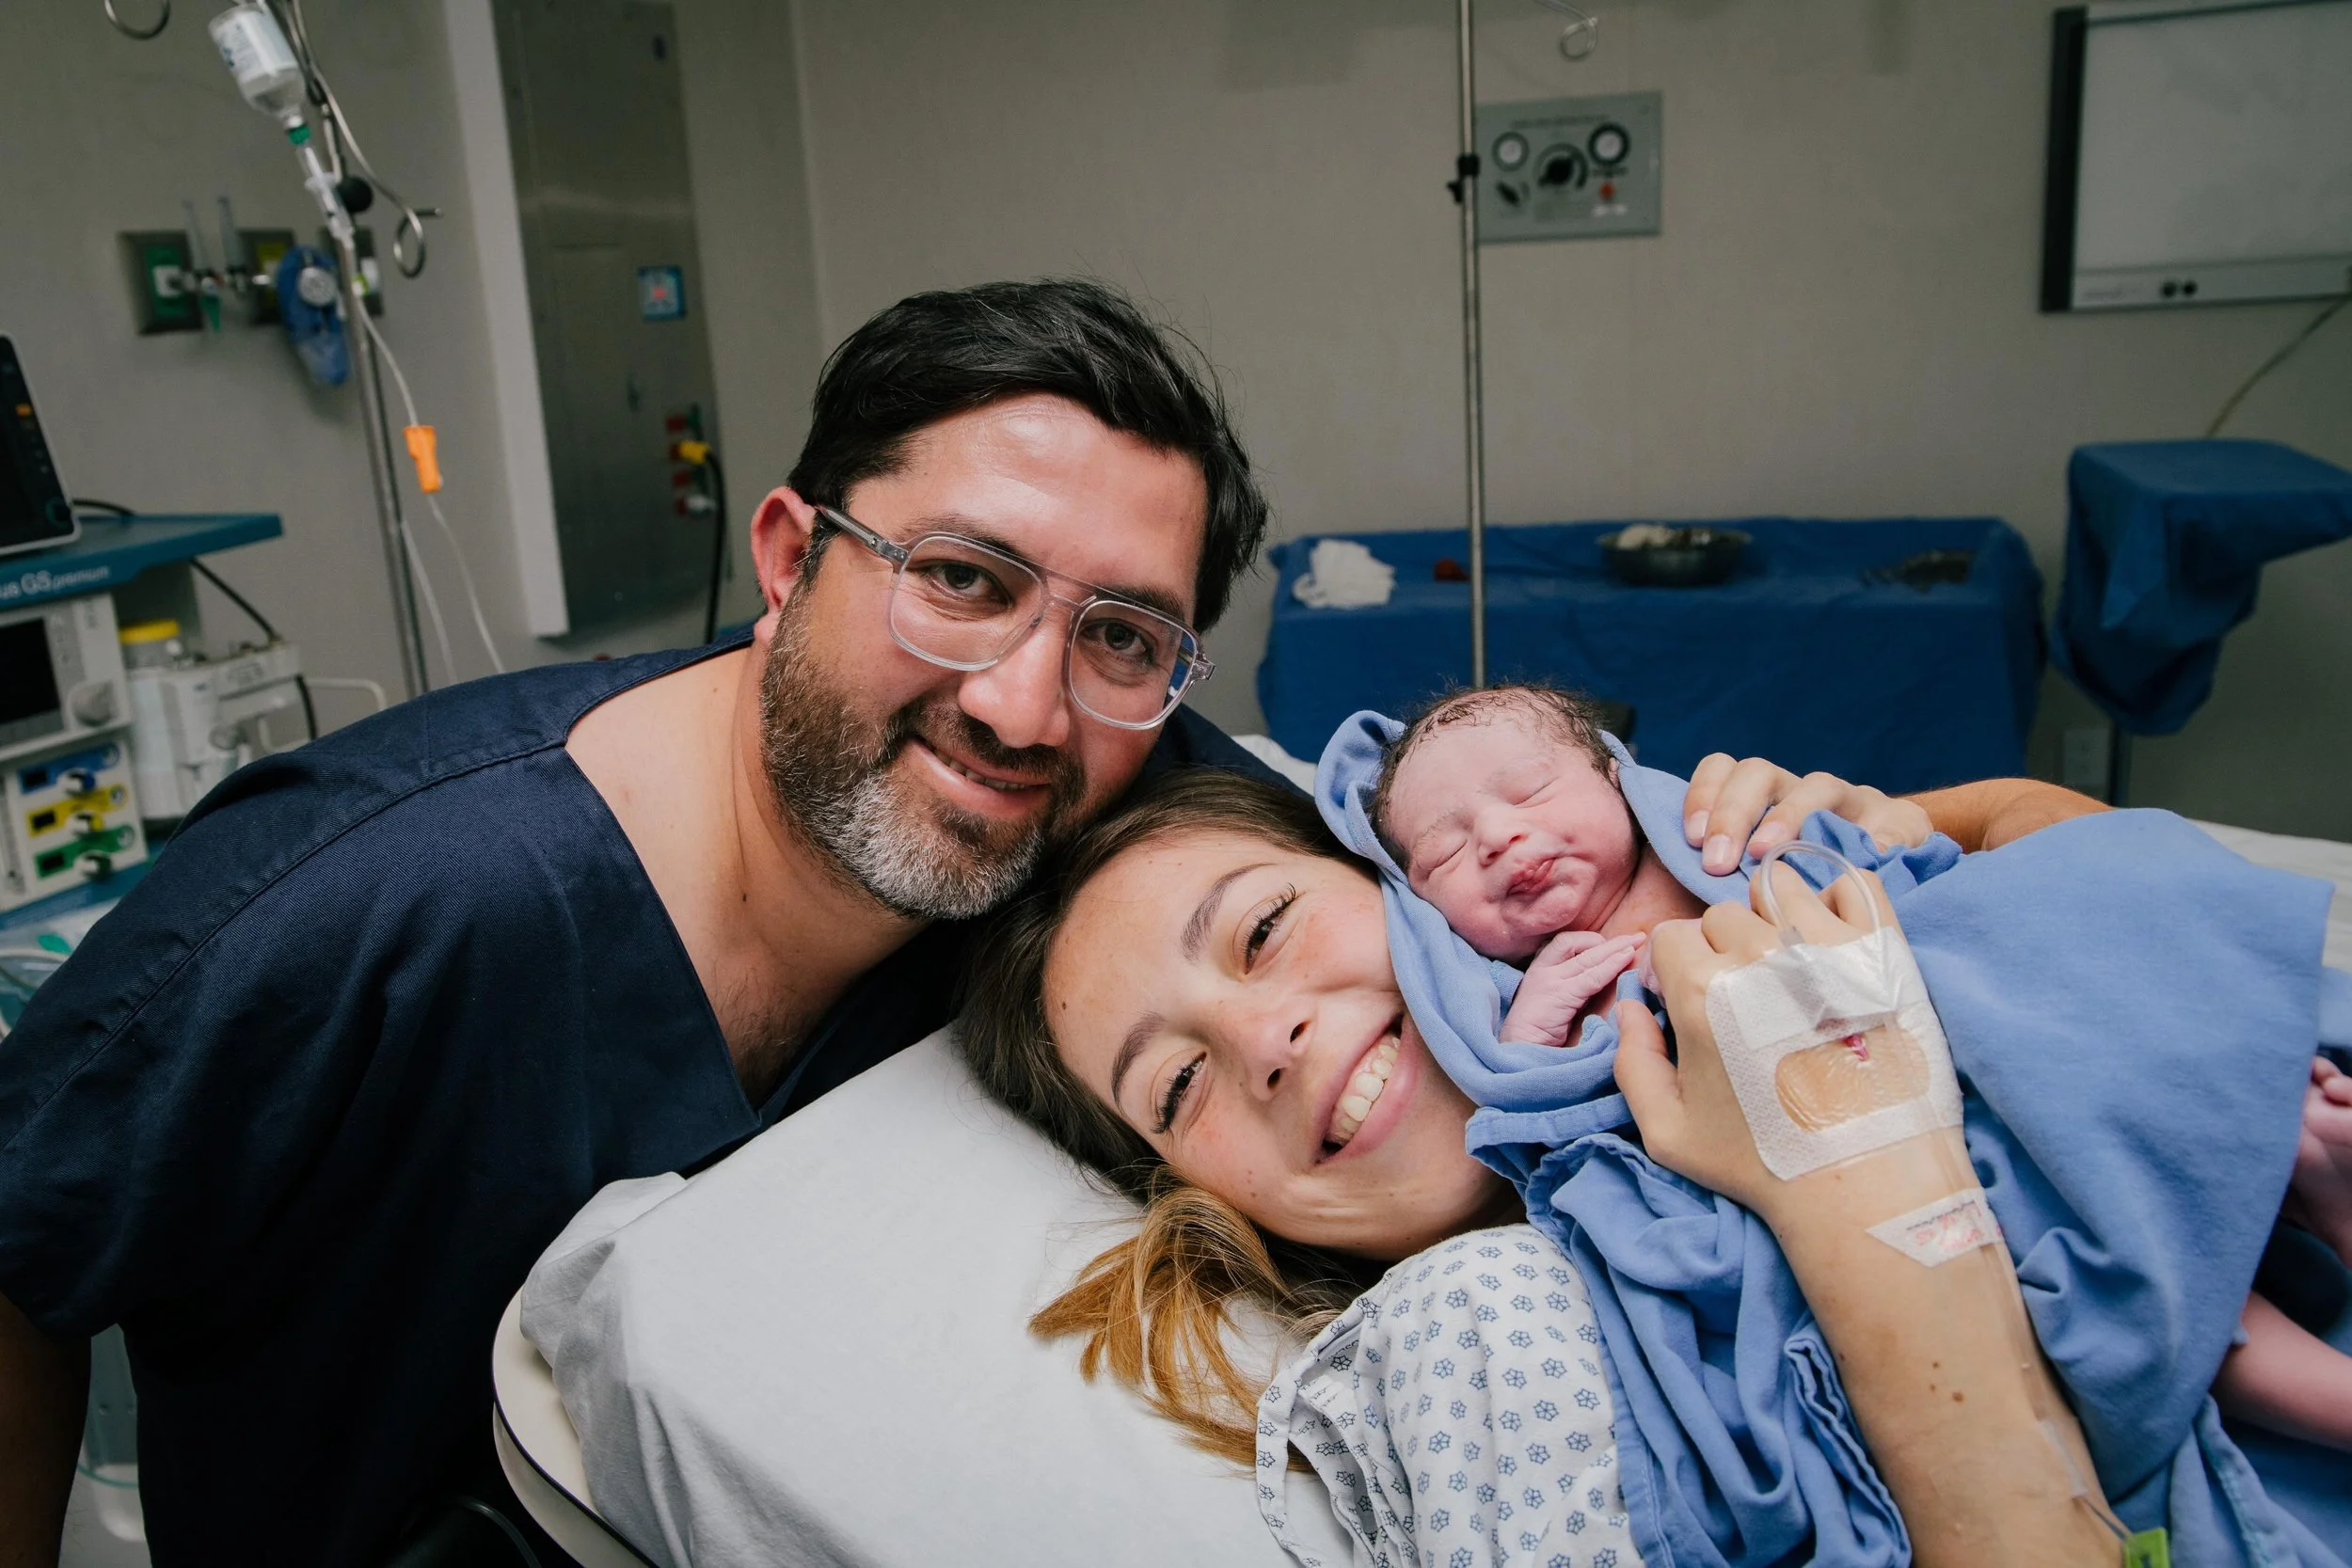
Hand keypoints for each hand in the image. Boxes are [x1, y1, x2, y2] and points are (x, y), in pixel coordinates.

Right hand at [1499, 930, 1644, 1047]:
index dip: (1590, 941)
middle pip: (1578, 945)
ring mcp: (1550, 980)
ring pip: (1588, 957)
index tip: (1612, 947)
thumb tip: (1606, 983)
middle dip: (1610, 942)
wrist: (1518, 1051)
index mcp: (1539, 971)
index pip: (1565, 944)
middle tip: (1635, 937)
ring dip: (1616, 948)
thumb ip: (1574, 991)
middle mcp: (1542, 970)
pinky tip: (1627, 958)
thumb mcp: (1555, 1004)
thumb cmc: (1537, 1036)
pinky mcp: (1560, 994)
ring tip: (1637, 942)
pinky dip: (1613, 965)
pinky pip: (1592, 976)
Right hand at [1613, 863, 1899, 1215]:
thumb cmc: (1763, 1164)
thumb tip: (1629, 1007)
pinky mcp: (1881, 951)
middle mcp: (1761, 956)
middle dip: (1722, 948)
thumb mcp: (1668, 1133)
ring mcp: (1826, 947)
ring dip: (1773, 917)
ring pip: (1779, 889)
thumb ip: (1631, 1063)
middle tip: (1746, 997)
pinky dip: (1836, 900)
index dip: (1674, 970)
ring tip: (1789, 965)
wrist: (1868, 1182)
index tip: (1692, 1003)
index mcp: (1702, 991)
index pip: (1671, 937)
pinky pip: (1851, 884)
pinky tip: (1832, 940)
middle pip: (1723, 914)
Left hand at [1682, 756, 1930, 875]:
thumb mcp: (1752, 890)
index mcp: (1760, 801)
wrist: (1885, 880)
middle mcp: (1799, 793)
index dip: (1703, 796)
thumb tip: (1669, 926)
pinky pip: (1892, 819)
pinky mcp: (1897, 822)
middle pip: (1758, 774)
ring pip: (1815, 784)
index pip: (1722, 771)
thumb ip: (1718, 889)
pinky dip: (1881, 835)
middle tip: (1718, 861)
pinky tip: (1869, 856)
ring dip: (1788, 816)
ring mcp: (1847, 805)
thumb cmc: (1800, 896)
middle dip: (1733, 812)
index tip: (1690, 839)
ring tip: (1771, 855)